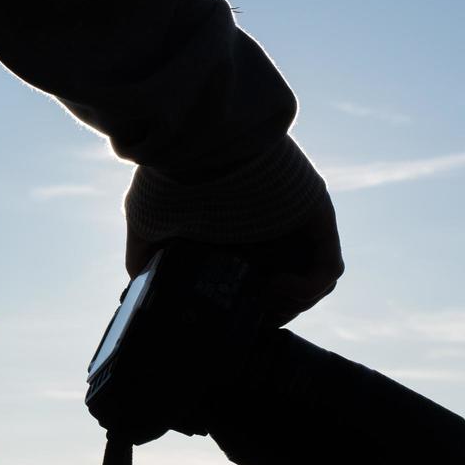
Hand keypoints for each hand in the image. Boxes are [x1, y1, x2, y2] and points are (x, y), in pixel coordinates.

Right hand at [124, 188, 344, 328]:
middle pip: (285, 287)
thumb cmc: (173, 176)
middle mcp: (271, 229)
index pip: (256, 281)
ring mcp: (297, 225)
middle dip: (269, 311)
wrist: (203, 143)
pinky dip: (308, 288)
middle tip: (248, 320)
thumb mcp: (147, 221)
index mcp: (238, 231)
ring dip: (289, 305)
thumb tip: (137, 287)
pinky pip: (328, 268)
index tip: (230, 321)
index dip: (247, 307)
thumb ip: (144, 257)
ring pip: (309, 283)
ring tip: (261, 306)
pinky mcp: (317, 220)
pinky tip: (277, 289)